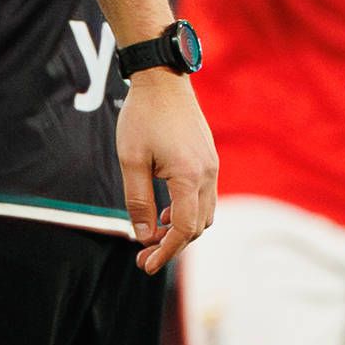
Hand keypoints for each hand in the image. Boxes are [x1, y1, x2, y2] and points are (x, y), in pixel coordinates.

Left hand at [114, 68, 218, 270]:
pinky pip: (204, 197)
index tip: (146, 265)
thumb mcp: (131, 161)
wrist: (163, 79)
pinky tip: (165, 212)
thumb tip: (143, 237)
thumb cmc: (142, 117)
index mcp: (190, 175)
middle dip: (172, 245)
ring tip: (153, 235)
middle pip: (197, 226)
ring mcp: (212, 166)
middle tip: (144, 256)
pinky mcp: (209, 160)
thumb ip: (138, 201)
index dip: (166, 251)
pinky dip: (187, 212)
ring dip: (181, 230)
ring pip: (204, 214)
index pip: (184, 228)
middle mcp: (208, 174)